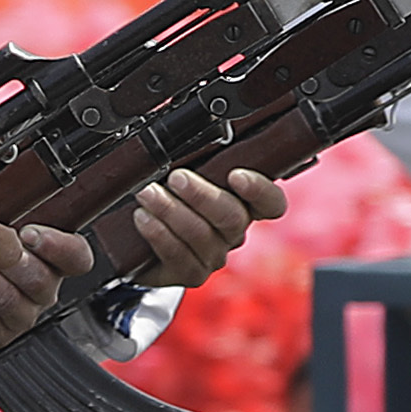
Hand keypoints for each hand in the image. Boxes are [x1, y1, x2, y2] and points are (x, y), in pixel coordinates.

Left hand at [129, 166, 284, 289]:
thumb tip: (186, 137)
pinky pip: (179, 256)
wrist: (139, 245)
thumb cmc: (168, 199)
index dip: (260, 190)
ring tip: (147, 194)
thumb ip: (196, 164)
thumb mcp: (184, 176)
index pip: (271, 203)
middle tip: (176, 178)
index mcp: (243, 204)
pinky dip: (159, 234)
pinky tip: (143, 218)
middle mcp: (233, 232)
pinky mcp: (192, 273)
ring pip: (202, 235)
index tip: (236, 175)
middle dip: (202, 195)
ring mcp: (214, 255)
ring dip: (171, 211)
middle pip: (232, 217)